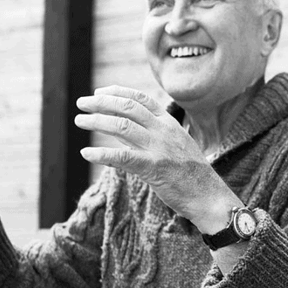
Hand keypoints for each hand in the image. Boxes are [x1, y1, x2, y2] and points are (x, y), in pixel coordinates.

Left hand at [74, 86, 241, 231]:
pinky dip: (102, 154)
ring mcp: (159, 148)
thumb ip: (146, 134)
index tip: (99, 92)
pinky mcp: (154, 168)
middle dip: (101, 102)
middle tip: (81, 103)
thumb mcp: (173, 145)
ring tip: (79, 120)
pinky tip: (86, 152)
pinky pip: (123, 157)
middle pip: (128, 107)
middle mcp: (163, 131)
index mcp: (169, 123)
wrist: (208, 195)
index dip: (117, 92)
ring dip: (97, 122)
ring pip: (122, 126)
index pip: (141, 98)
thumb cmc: (189, 173)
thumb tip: (118, 128)